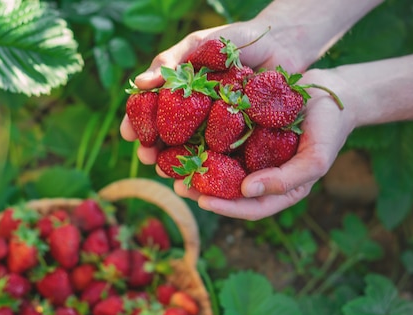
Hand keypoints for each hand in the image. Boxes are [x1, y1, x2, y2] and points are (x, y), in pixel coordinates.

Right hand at [120, 20, 311, 165]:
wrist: (284, 44)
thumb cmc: (239, 40)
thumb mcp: (201, 45)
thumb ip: (172, 62)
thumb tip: (140, 84)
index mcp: (181, 91)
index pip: (152, 110)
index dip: (138, 122)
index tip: (128, 134)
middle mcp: (196, 113)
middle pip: (168, 136)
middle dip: (155, 150)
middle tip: (147, 159)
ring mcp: (218, 127)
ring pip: (192, 151)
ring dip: (178, 165)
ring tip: (170, 175)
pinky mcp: (242, 137)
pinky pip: (223, 155)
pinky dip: (212, 167)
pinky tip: (203, 177)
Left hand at [176, 68, 353, 219]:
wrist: (332, 92)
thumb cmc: (329, 128)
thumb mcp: (315, 158)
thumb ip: (286, 180)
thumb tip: (246, 192)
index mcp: (279, 189)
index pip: (250, 207)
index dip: (227, 208)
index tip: (203, 202)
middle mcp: (261, 174)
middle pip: (229, 191)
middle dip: (203, 191)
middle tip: (179, 187)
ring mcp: (252, 154)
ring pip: (220, 167)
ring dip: (197, 169)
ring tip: (172, 168)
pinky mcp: (244, 132)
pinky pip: (221, 141)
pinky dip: (202, 143)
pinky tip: (183, 139)